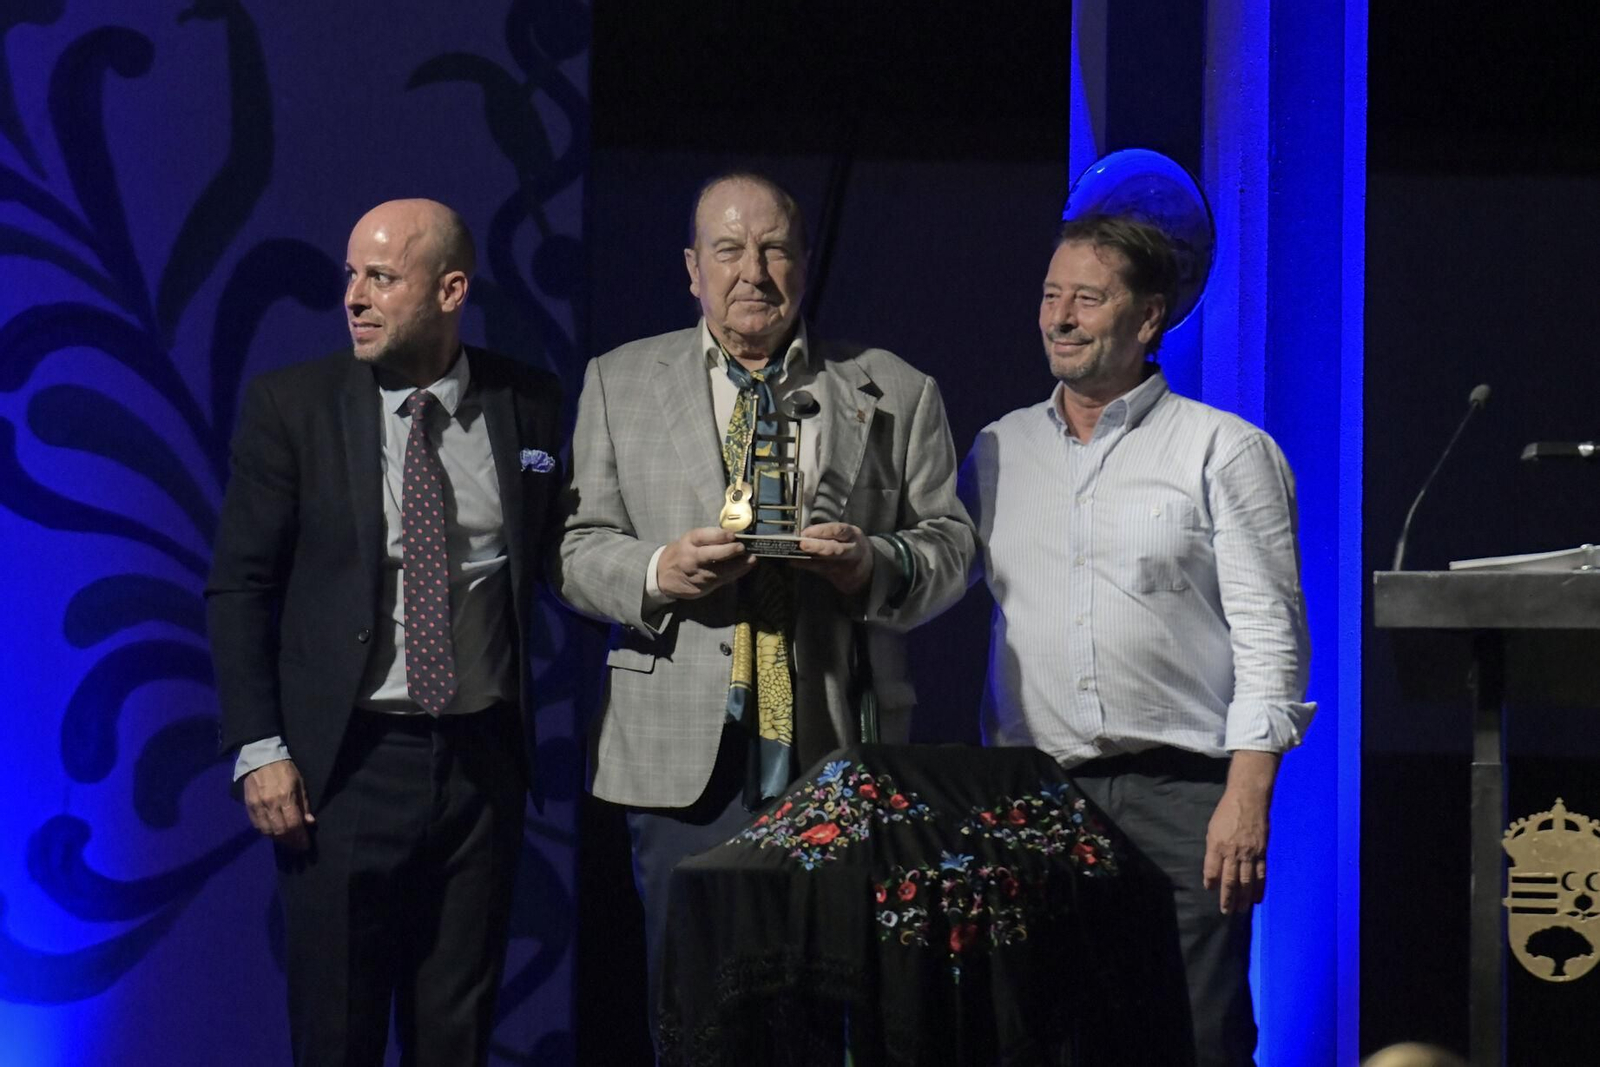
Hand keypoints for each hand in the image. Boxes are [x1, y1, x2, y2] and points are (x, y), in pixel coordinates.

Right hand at [243, 759, 314, 850]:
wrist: (261, 758)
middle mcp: (270, 804)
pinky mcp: (248, 806)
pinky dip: (266, 833)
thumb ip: (304, 804)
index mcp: (286, 797)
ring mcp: (257, 806)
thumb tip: (310, 822)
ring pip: (267, 831)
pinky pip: (257, 825)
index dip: (300, 837)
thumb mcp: (300, 783)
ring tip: (287, 841)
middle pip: (280, 831)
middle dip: (291, 841)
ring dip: (279, 839)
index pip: (293, 824)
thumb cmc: (285, 770)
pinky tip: (274, 833)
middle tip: (298, 845)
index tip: (305, 845)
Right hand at [657, 527, 753, 598]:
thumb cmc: (681, 552)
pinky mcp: (701, 587)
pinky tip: (745, 568)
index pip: (702, 536)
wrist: (662, 575)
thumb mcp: (689, 540)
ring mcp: (696, 575)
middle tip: (742, 548)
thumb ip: (708, 538)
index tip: (732, 534)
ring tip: (751, 560)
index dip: (718, 535)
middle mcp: (691, 558)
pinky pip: (720, 581)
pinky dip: (735, 574)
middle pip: (710, 555)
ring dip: (737, 566)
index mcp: (688, 542)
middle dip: (728, 551)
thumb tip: (734, 535)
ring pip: (718, 571)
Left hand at [791, 522, 874, 594]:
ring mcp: (846, 567)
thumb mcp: (846, 534)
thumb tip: (803, 532)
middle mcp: (852, 551)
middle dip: (817, 547)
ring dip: (808, 560)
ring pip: (826, 564)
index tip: (806, 532)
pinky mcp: (841, 579)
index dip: (822, 531)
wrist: (867, 566)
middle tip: (802, 545)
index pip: (839, 531)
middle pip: (835, 550)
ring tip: (793, 555)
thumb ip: (828, 533)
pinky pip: (821, 573)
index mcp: (853, 535)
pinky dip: (807, 567)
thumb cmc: (850, 544)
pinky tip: (795, 563)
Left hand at [1202, 750, 1279, 913]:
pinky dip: (1258, 888)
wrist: (1249, 798)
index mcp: (1217, 844)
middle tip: (1226, 911)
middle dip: (1227, 898)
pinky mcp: (1263, 852)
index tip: (1210, 890)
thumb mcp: (1213, 828)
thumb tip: (1213, 867)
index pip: (1212, 869)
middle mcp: (1233, 851)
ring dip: (1243, 898)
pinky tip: (1256, 898)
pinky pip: (1261, 874)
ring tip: (1240, 910)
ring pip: (1246, 881)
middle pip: (1230, 880)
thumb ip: (1213, 848)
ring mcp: (1250, 853)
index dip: (1211, 881)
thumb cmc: (1227, 812)